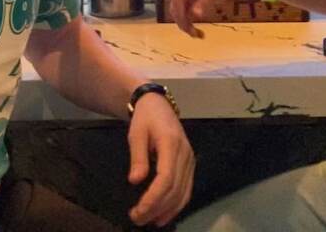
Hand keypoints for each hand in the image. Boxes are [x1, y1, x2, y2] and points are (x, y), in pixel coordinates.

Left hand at [126, 94, 194, 226]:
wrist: (157, 105)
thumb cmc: (145, 118)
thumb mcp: (136, 134)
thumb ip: (137, 157)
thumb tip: (135, 181)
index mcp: (171, 143)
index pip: (166, 178)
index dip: (153, 198)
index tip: (138, 211)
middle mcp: (185, 153)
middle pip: (175, 189)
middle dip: (157, 208)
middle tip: (137, 219)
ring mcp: (190, 159)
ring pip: (183, 192)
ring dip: (167, 210)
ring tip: (149, 221)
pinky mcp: (190, 164)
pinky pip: (186, 189)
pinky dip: (176, 205)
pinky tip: (164, 214)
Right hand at [170, 0, 245, 37]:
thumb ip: (205, 2)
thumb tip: (194, 15)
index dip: (180, 15)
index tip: (188, 29)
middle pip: (176, 7)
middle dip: (183, 22)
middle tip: (195, 35)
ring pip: (181, 11)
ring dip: (186, 24)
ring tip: (199, 36)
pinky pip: (188, 11)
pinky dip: (192, 21)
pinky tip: (200, 31)